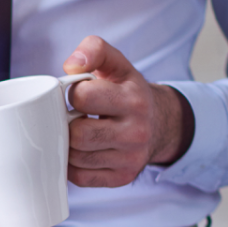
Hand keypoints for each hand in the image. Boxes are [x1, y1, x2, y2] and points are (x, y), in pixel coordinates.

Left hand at [62, 35, 194, 187]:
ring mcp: (130, 158)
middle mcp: (136, 132)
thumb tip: (71, 65)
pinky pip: (80, 177)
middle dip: (68, 123)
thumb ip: (94, 49)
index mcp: (134, 100)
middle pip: (78, 134)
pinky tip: (81, 150)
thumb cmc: (127, 92)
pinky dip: (73, 164)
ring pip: (76, 157)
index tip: (79, 94)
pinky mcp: (121, 177)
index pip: (84, 97)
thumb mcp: (116, 64)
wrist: (159, 123)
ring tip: (79, 131)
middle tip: (74, 117)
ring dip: (68, 144)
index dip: (73, 93)